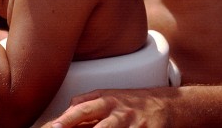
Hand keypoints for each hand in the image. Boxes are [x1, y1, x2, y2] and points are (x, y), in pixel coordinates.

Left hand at [45, 89, 169, 127]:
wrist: (166, 104)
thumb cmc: (130, 102)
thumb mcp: (107, 96)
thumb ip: (85, 102)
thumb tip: (64, 113)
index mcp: (105, 101)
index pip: (82, 109)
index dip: (68, 119)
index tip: (55, 127)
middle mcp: (118, 113)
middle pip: (99, 127)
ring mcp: (133, 126)